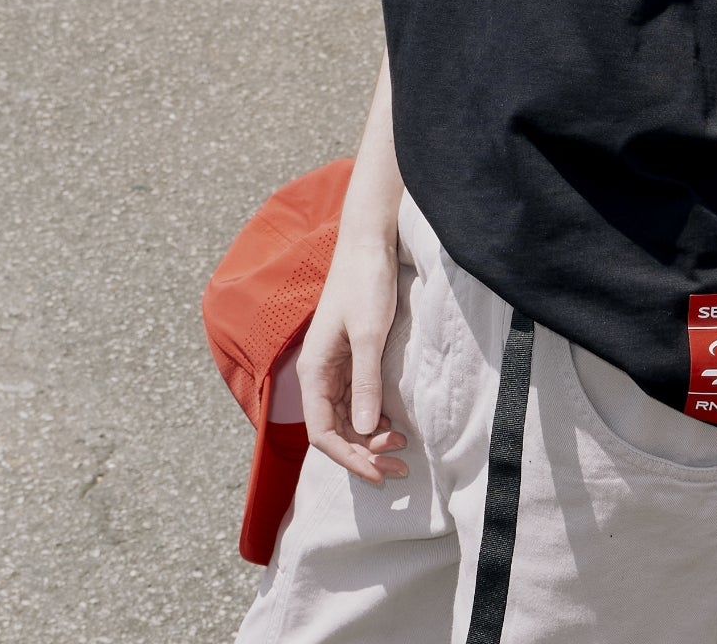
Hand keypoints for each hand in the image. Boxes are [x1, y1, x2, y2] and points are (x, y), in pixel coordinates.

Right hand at [297, 226, 408, 484]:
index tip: (378, 472)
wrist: (369, 244)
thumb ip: (366, 381)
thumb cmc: (365, 283)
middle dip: (363, 453)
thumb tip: (367, 430)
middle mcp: (319, 375)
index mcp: (314, 372)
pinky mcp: (350, 358)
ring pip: (347, 418)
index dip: (348, 458)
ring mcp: (334, 367)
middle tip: (399, 467)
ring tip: (401, 448)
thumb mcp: (369, 333)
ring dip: (370, 438)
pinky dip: (373, 417)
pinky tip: (393, 422)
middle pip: (335, 431)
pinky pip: (356, 400)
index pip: (322, 433)